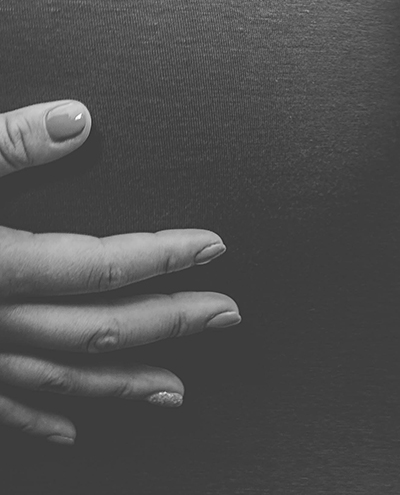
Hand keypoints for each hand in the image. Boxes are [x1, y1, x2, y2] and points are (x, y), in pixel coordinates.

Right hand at [0, 100, 239, 445]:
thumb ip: (3, 144)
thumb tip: (77, 119)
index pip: (98, 267)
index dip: (162, 257)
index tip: (214, 248)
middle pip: (92, 329)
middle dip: (166, 324)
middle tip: (227, 315)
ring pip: (53, 380)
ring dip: (118, 384)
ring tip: (176, 390)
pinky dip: (38, 419)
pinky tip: (75, 430)